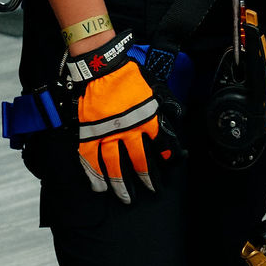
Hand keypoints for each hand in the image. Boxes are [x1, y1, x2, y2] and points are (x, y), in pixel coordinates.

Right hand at [64, 31, 176, 202]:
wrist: (102, 67)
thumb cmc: (128, 75)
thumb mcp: (153, 88)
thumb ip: (163, 104)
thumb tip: (176, 115)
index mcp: (146, 118)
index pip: (161, 142)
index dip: (167, 155)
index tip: (170, 163)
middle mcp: (128, 130)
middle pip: (138, 160)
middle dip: (146, 178)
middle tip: (151, 190)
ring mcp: (106, 133)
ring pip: (113, 165)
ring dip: (120, 183)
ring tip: (125, 197)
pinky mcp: (89, 133)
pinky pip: (89, 158)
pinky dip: (93, 174)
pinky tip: (97, 186)